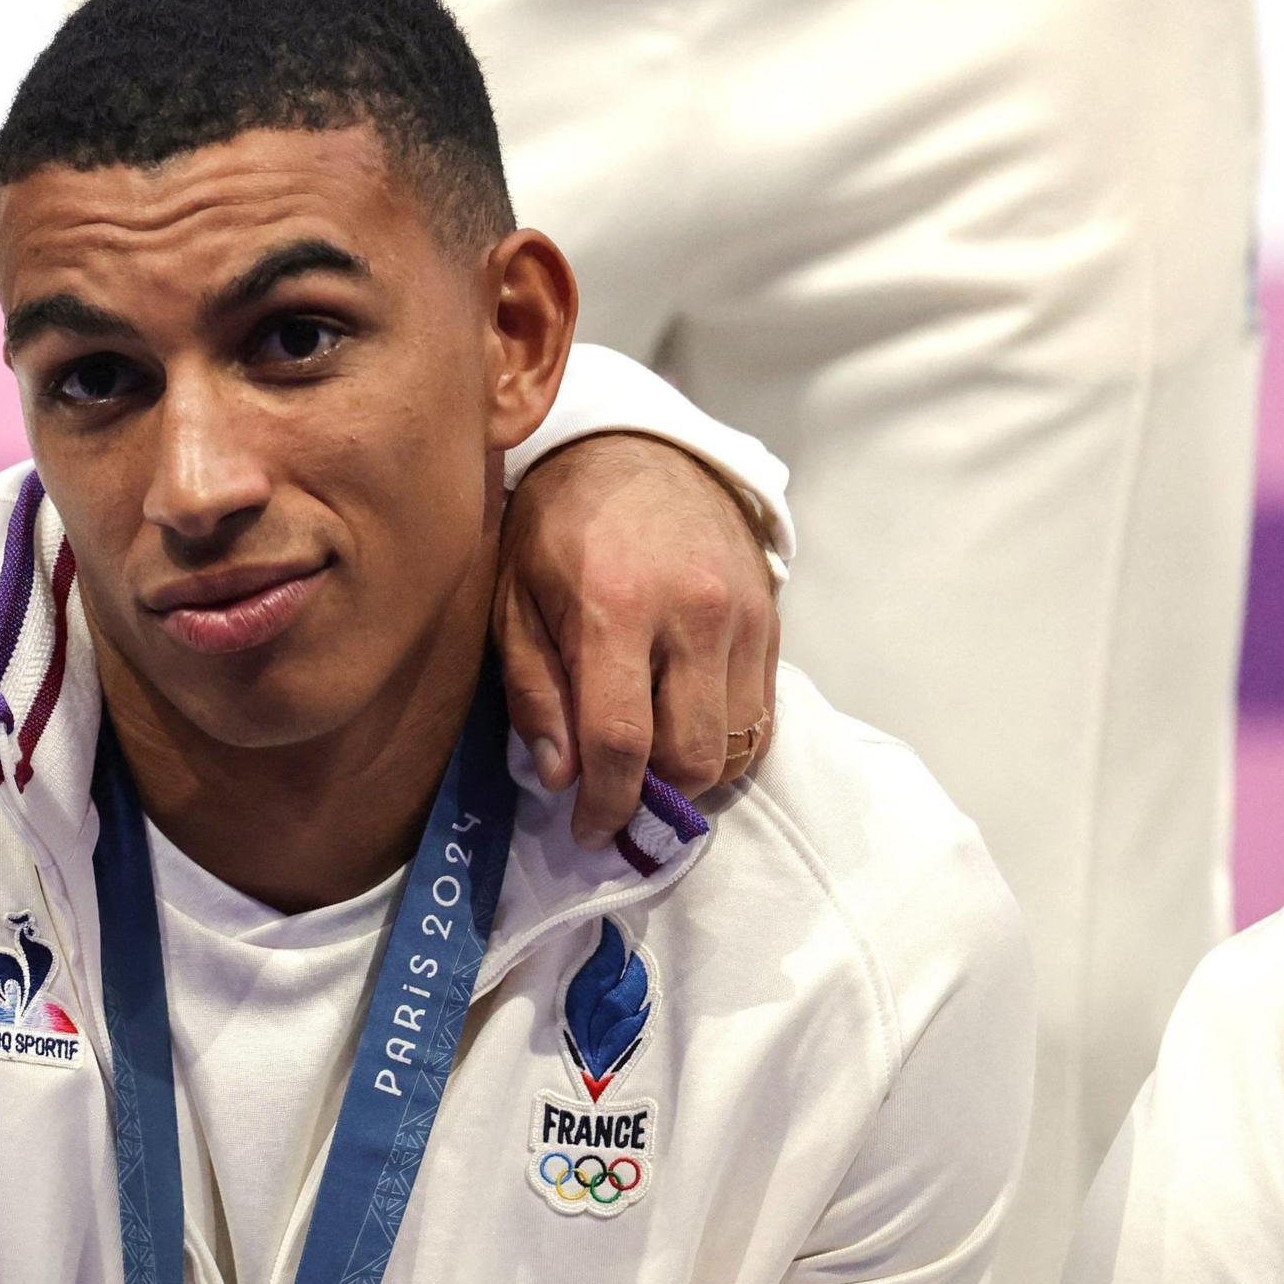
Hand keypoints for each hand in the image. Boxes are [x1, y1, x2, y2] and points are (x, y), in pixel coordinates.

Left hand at [495, 432, 778, 847]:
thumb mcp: (513, 598)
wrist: (637, 451)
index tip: (587, 832)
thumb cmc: (556, 528)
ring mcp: (743, 618)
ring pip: (733, 745)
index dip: (606, 804)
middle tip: (613, 801)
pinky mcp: (770, 621)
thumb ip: (534, 689)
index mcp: (617, 609)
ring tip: (644, 767)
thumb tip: (560, 777)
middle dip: (651, 798)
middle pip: (691, 756)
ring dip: (688, 775)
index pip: (622, 740)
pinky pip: (760, 716)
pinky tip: (681, 732)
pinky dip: (724, 744)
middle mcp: (693, 616)